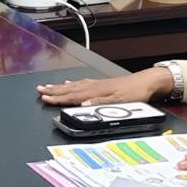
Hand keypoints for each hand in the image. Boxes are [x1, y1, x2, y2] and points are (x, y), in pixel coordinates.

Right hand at [36, 67, 172, 106]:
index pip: (72, 96)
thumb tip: (82, 105)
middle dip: (53, 90)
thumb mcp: (119, 102)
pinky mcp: (102, 83)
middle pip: (69, 88)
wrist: (148, 81)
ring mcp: (97, 83)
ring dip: (60, 86)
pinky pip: (82, 82)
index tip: (44, 98)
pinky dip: (73, 83)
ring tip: (48, 86)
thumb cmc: (136, 93)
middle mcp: (94, 86)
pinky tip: (69, 82)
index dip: (57, 98)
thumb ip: (99, 103)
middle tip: (39, 90)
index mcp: (95, 91)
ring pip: (73, 85)